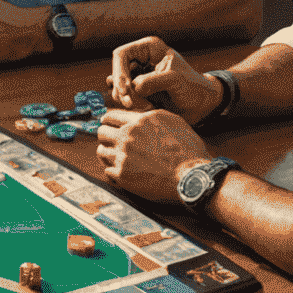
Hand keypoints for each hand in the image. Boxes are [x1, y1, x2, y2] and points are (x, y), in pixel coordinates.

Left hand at [95, 106, 209, 204]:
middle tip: (110, 142)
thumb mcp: (174, 122)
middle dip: (105, 136)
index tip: (107, 125)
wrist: (191, 177)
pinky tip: (122, 172)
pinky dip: (114, 171)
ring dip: (107, 153)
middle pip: (101, 132)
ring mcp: (123, 156)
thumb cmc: (188, 151)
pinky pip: (108, 171)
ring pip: (101, 151)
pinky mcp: (122, 175)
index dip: (107, 121)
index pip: (111, 116)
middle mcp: (127, 136)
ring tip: (114, 157)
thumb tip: (141, 116)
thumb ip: (153, 117)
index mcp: (139, 121)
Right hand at [109, 38, 223, 123]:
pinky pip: (125, 97)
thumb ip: (154, 80)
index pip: (121, 54)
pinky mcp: (138, 91)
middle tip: (131, 105)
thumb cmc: (192, 87)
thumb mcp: (176, 80)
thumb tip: (134, 87)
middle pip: (117, 72)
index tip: (125, 90)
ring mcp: (138, 75)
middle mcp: (140, 59)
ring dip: (128, 99)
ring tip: (147, 107)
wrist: (200, 105)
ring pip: (119, 87)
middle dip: (123, 90)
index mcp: (148, 48)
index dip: (119, 72)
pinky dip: (131, 105)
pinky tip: (145, 108)